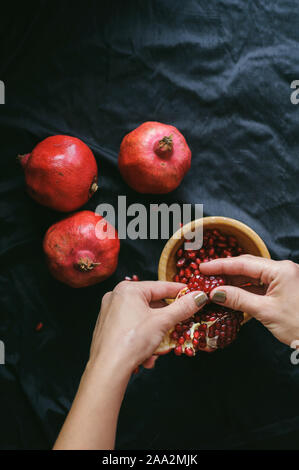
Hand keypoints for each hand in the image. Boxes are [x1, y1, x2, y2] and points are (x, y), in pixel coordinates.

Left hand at [88, 280, 207, 373]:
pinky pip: (132, 328)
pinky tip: (147, 355)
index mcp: (128, 289)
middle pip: (152, 304)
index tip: (194, 294)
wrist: (108, 368)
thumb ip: (182, 308)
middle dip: (166, 321)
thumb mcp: (162, 322)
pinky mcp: (108, 328)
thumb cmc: (132, 340)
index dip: (180, 291)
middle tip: (180, 326)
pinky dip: (142, 339)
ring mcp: (110, 312)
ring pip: (143, 319)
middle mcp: (116, 296)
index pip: (161, 286)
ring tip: (160, 349)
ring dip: (155, 334)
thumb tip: (199, 297)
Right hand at [200, 254, 298, 346]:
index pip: (244, 263)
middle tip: (205, 275)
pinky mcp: (283, 290)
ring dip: (234, 281)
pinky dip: (244, 290)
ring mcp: (283, 279)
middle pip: (247, 266)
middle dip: (225, 271)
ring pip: (252, 276)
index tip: (203, 267)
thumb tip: (216, 293)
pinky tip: (231, 294)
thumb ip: (238, 299)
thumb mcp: (265, 311)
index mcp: (280, 270)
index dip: (220, 265)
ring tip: (214, 286)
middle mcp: (282, 270)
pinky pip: (259, 285)